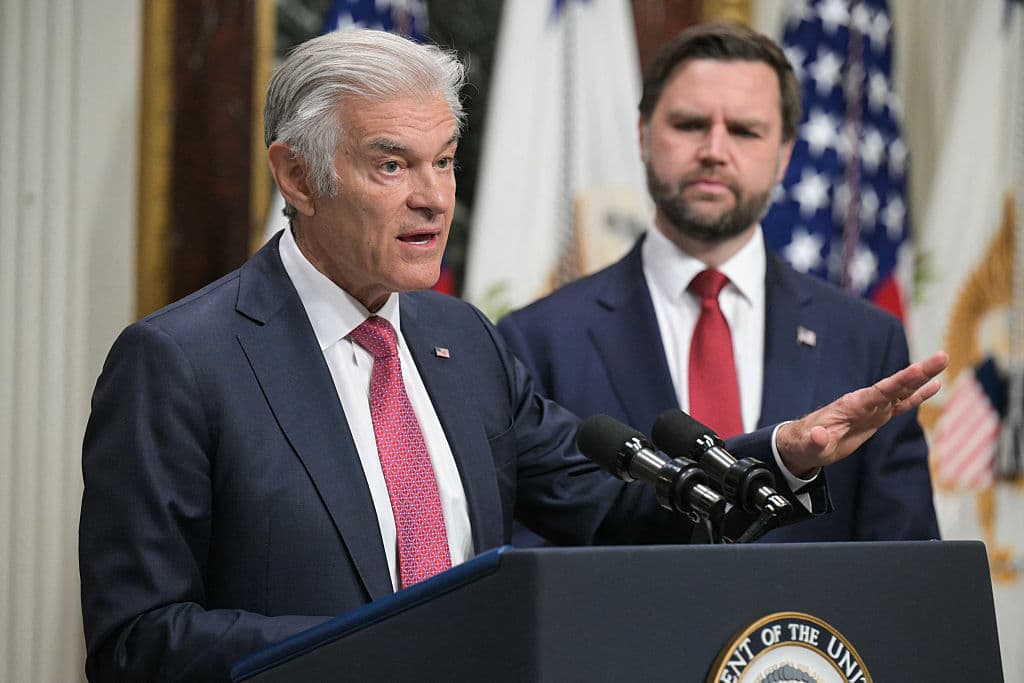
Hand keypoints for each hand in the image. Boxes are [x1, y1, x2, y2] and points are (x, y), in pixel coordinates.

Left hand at [776, 351, 948, 475]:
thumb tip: (819, 436)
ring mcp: (872, 408)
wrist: (803, 444)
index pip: (880, 391)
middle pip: (897, 385)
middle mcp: (865, 402)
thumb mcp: (809, 445)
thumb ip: (816, 440)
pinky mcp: (876, 416)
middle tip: (942, 356)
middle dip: (919, 372)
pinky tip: (934, 386)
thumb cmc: (805, 443)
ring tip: (943, 361)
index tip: (918, 369)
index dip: (900, 381)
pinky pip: (901, 404)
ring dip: (923, 378)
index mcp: (852, 405)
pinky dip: (918, 396)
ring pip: (902, 391)